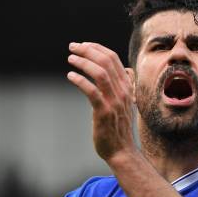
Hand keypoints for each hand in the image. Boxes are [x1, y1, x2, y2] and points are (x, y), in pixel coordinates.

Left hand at [67, 42, 136, 161]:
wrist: (122, 151)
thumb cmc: (118, 128)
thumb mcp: (124, 103)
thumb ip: (122, 87)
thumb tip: (122, 72)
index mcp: (127, 86)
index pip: (113, 58)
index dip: (96, 48)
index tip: (83, 45)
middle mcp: (123, 91)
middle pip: (106, 61)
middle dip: (87, 50)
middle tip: (72, 47)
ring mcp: (114, 101)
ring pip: (100, 73)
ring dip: (83, 62)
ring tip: (71, 59)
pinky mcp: (104, 112)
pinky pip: (92, 91)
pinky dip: (80, 80)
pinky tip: (70, 76)